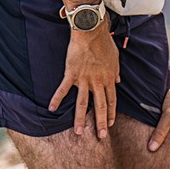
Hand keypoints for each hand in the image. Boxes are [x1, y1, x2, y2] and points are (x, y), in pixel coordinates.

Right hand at [48, 20, 119, 138]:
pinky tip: (51, 109)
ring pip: (83, 103)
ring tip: (79, 132)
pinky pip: (63, 89)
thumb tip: (119, 81)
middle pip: (100, 106)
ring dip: (81, 119)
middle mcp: (98, 82)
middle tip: (101, 136)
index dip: (111, 113)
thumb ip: (116, 72)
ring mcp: (84, 79)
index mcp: (109, 78)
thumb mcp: (116, 58)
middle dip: (101, 123)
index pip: (112, 100)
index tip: (111, 124)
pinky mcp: (72, 74)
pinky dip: (57, 99)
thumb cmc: (104, 43)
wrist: (91, 32)